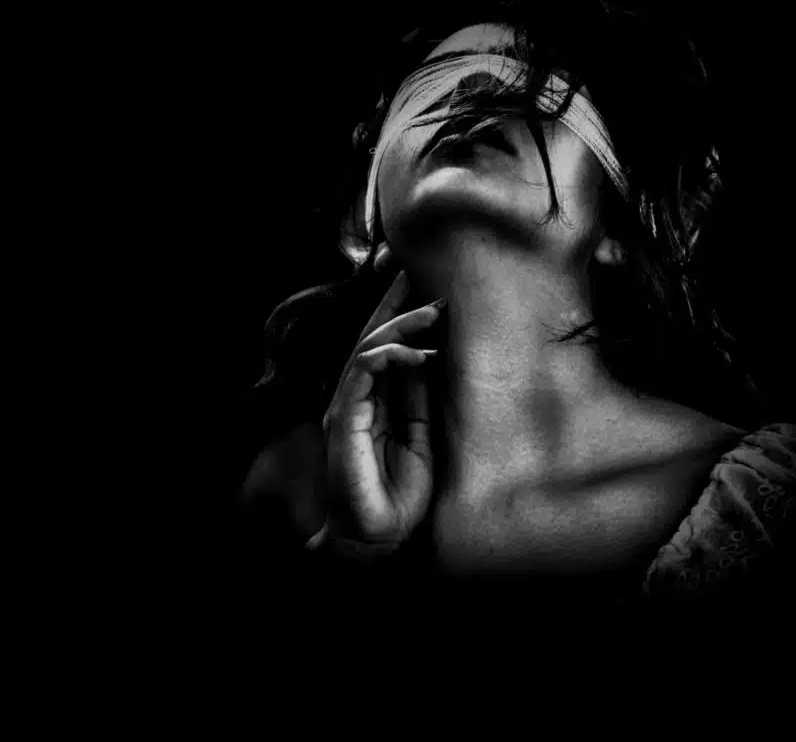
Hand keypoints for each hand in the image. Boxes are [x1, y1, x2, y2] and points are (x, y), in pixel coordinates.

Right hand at [317, 246, 444, 548]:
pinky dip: (391, 354)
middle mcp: (357, 398)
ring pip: (368, 347)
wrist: (380, 539)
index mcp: (375, 401)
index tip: (423, 287)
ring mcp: (347, 406)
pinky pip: (364, 371)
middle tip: (415, 271)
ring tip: (434, 311)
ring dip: (402, 324)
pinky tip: (419, 353)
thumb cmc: (400, 495)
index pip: (384, 348)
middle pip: (371, 337)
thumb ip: (418, 397)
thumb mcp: (421, 436)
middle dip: (393, 302)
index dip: (400, 314)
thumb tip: (428, 355)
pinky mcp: (344, 417)